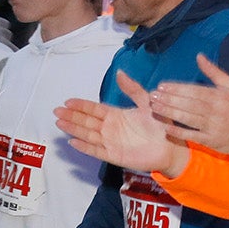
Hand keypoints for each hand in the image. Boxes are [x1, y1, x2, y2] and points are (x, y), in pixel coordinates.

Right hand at [54, 71, 186, 176]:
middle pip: (87, 121)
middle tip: (57, 111)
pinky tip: (73, 141)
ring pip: (88, 134)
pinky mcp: (114, 155)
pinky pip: (96, 150)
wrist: (171, 147)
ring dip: (74, 129)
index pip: (94, 109)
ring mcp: (111, 142)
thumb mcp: (147, 103)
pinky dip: (85, 147)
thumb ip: (133, 89)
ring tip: (60, 123)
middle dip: (72, 116)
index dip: (81, 105)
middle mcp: (110, 128)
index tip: (67, 101)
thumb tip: (120, 72)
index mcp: (116, 115)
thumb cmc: (161, 125)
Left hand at [149, 56, 228, 156]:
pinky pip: (193, 136)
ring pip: (188, 118)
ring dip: (170, 114)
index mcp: (219, 96)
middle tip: (152, 96)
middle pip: (188, 104)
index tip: (161, 86)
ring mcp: (213, 126)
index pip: (194, 91)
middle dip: (169, 100)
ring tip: (154, 108)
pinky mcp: (211, 140)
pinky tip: (166, 128)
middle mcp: (215, 111)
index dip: (176, 88)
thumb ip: (213, 71)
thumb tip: (198, 56)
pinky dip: (179, 133)